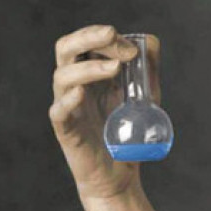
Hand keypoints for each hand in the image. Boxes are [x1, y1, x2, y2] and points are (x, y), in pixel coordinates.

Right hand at [48, 24, 162, 204]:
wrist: (119, 175)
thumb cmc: (127, 134)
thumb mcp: (143, 98)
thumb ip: (146, 71)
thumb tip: (151, 41)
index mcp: (89, 75)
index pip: (84, 43)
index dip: (103, 37)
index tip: (131, 47)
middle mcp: (74, 86)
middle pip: (65, 50)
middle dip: (87, 37)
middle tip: (112, 35)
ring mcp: (68, 107)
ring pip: (62, 77)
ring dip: (88, 67)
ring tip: (114, 67)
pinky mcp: (66, 131)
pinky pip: (59, 112)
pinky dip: (69, 100)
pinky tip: (82, 93)